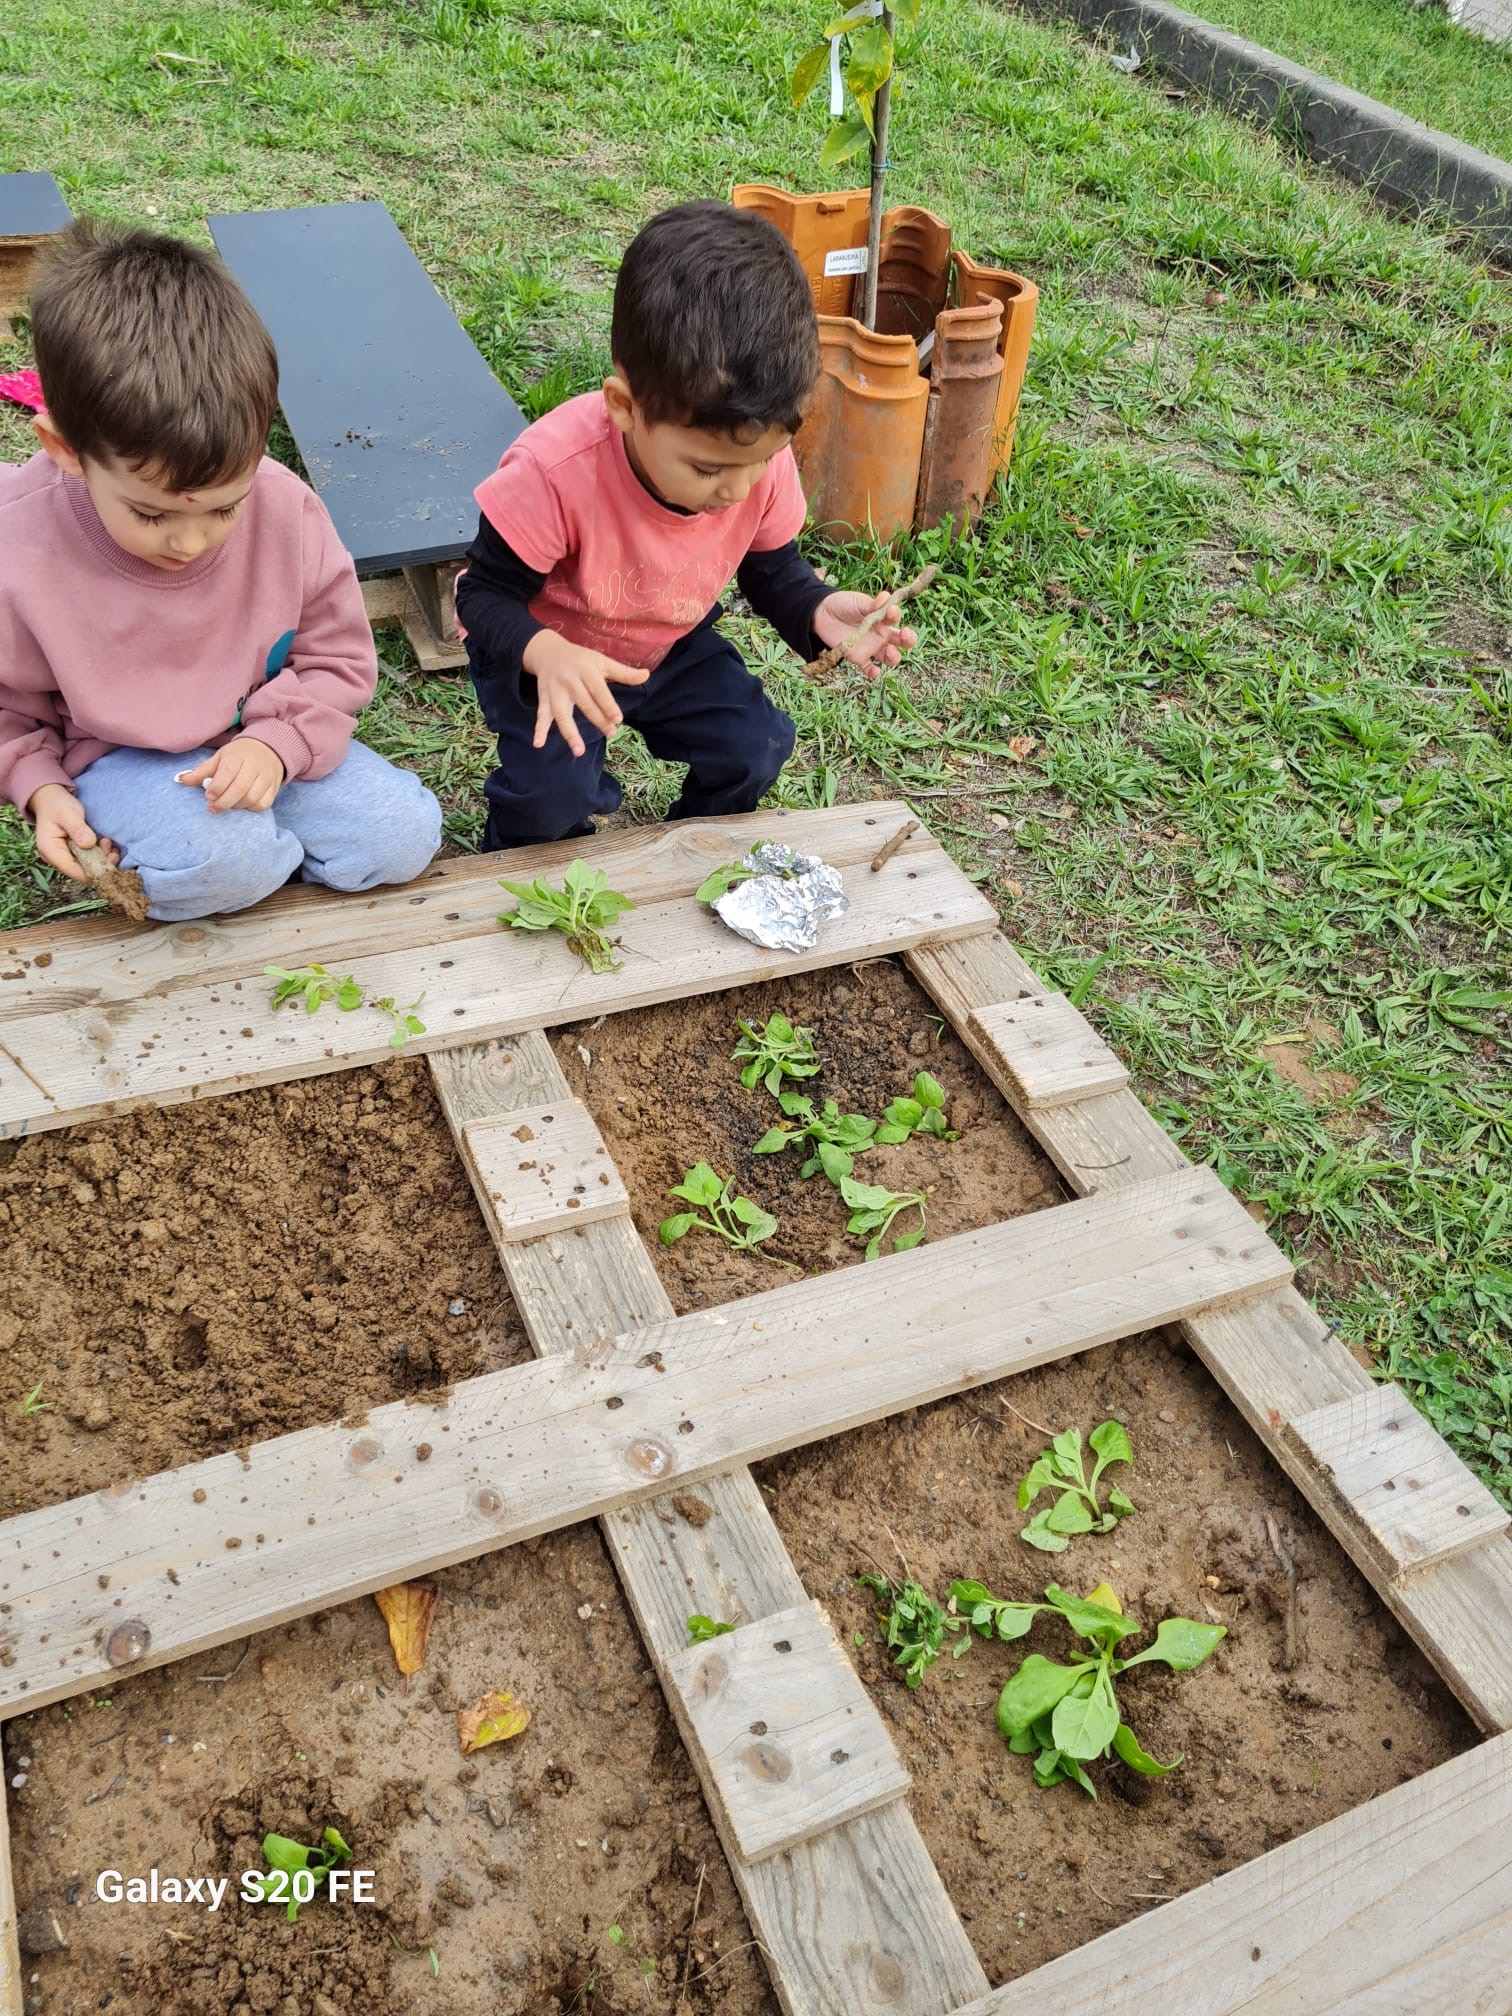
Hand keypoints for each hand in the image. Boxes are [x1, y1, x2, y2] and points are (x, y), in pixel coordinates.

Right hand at [27, 782, 116, 879]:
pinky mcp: (72, 853)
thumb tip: (88, 843)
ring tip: (107, 841)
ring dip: (102, 857)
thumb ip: (77, 828)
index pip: (75, 872)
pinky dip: (99, 853)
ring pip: (87, 867)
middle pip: (83, 872)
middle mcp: (56, 859)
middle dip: (100, 862)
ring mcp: (64, 857)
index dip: (95, 870)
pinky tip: (105, 843)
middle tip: (109, 844)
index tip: (111, 856)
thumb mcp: (68, 813)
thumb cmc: (57, 805)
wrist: (50, 799)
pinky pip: (88, 859)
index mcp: (51, 852)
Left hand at [177, 737, 285, 812]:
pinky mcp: (274, 788)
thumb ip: (201, 771)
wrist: (268, 749)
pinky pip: (263, 804)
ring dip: (236, 806)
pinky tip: (242, 804)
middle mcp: (254, 766)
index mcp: (237, 756)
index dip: (217, 787)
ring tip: (226, 804)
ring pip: (252, 798)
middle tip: (212, 807)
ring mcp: (266, 777)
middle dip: (224, 801)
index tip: (208, 796)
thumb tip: (180, 780)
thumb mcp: (219, 758)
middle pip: (240, 788)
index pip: (228, 773)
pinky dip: (251, 808)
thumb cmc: (239, 755)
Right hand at [523, 631, 650, 757]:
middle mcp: (569, 681)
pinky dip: (539, 730)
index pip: (598, 690)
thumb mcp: (601, 661)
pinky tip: (538, 744)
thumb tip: (647, 675)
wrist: (547, 651)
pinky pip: (541, 715)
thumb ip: (623, 672)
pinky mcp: (544, 699)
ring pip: (562, 714)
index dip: (607, 705)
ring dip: (569, 733)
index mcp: (586, 670)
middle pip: (584, 703)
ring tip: (579, 752)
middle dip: (597, 719)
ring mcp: (555, 691)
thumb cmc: (581, 659)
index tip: (617, 719)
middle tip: (611, 734)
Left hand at [813, 589, 917, 680]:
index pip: (896, 620)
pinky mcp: (858, 657)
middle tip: (905, 635)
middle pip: (901, 641)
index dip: (896, 616)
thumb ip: (872, 604)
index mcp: (883, 619)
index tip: (891, 610)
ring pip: (889, 657)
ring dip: (894, 657)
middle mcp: (881, 634)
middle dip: (908, 639)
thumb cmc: (845, 605)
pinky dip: (873, 672)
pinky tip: (875, 672)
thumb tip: (886, 596)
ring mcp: (871, 647)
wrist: (823, 613)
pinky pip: (868, 668)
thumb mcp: (858, 602)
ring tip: (890, 652)